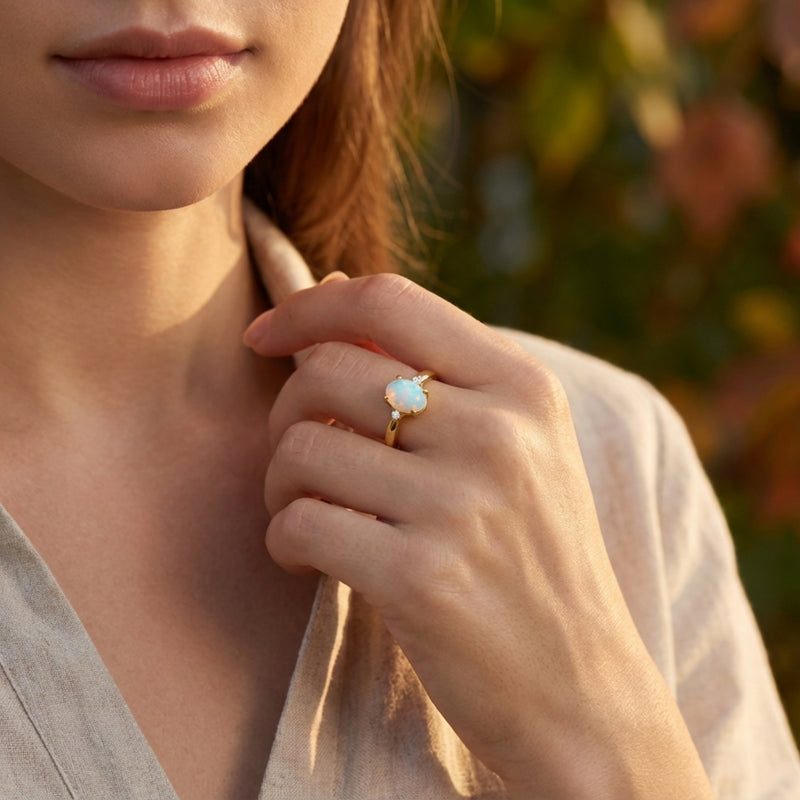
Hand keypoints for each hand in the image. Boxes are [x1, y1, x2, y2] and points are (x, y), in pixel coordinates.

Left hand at [244, 266, 713, 798]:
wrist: (582, 689)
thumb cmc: (532, 557)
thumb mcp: (517, 447)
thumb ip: (433, 372)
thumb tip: (326, 296)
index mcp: (522, 386)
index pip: (389, 300)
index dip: (309, 308)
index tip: (266, 335)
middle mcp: (497, 433)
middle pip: (328, 371)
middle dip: (285, 410)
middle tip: (298, 458)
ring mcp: (460, 504)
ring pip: (302, 448)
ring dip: (279, 481)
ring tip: (304, 510)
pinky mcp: (420, 578)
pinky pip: (300, 522)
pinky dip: (284, 538)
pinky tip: (308, 558)